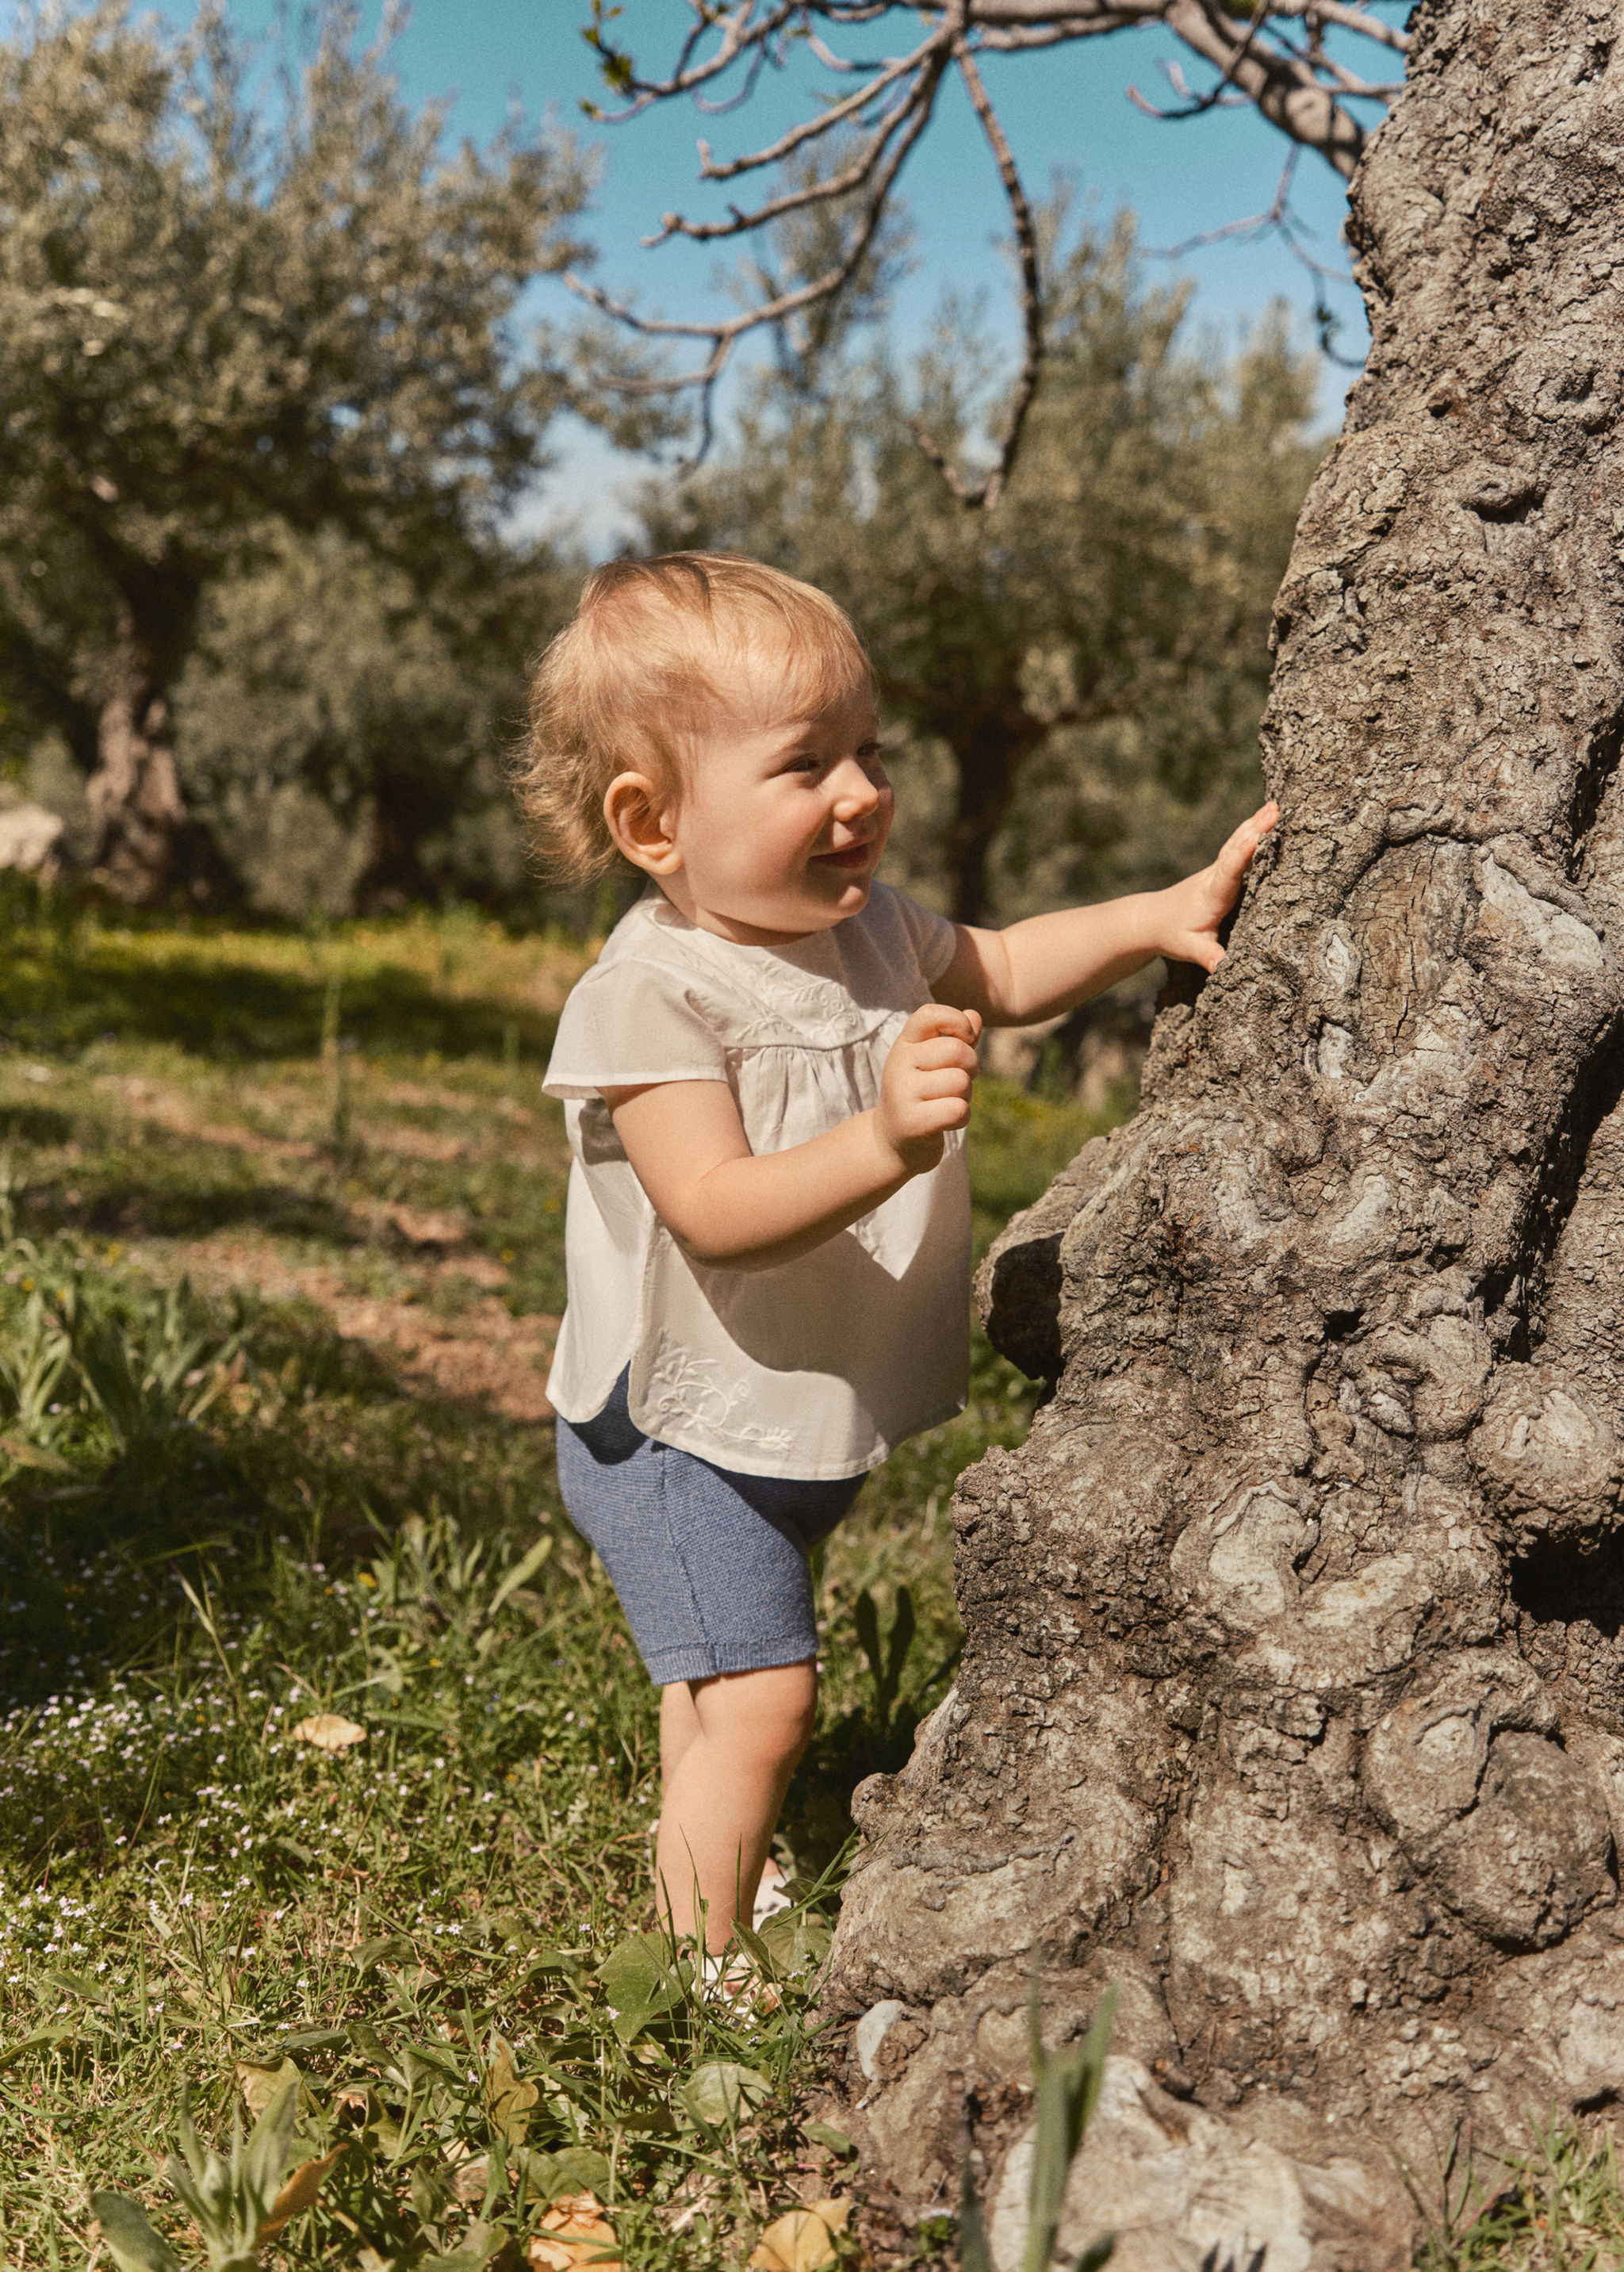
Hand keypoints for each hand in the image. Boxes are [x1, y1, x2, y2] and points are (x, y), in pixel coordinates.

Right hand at [876, 1002, 982, 1174]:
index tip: (966, 1039)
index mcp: (904, 1044)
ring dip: (966, 1095)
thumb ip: (957, 1039)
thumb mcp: (935, 1063)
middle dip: (972, 1067)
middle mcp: (898, 1064)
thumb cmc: (921, 1096)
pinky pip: (958, 1110)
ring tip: (950, 1102)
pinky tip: (948, 1121)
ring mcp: (902, 1093)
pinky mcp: (911, 1122)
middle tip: (961, 1081)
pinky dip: (962, 1117)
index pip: (929, 1014)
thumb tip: (974, 1015)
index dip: (957, 1021)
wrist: (892, 1141)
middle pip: (956, 1050)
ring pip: (960, 1081)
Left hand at [1158, 801, 1278, 972]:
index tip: (1255, 836)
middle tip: (1275, 809)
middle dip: (1255, 829)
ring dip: (1256, 823)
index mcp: (1211, 895)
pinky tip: (1266, 816)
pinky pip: (1238, 845)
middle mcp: (1214, 877)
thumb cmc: (1173, 933)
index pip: (1228, 872)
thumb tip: (1222, 967)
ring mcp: (1217, 870)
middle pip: (1236, 849)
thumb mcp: (1189, 949)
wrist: (1153, 919)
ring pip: (1237, 842)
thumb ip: (1207, 957)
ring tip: (1275, 805)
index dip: (1242, 855)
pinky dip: (1252, 829)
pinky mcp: (1221, 869)